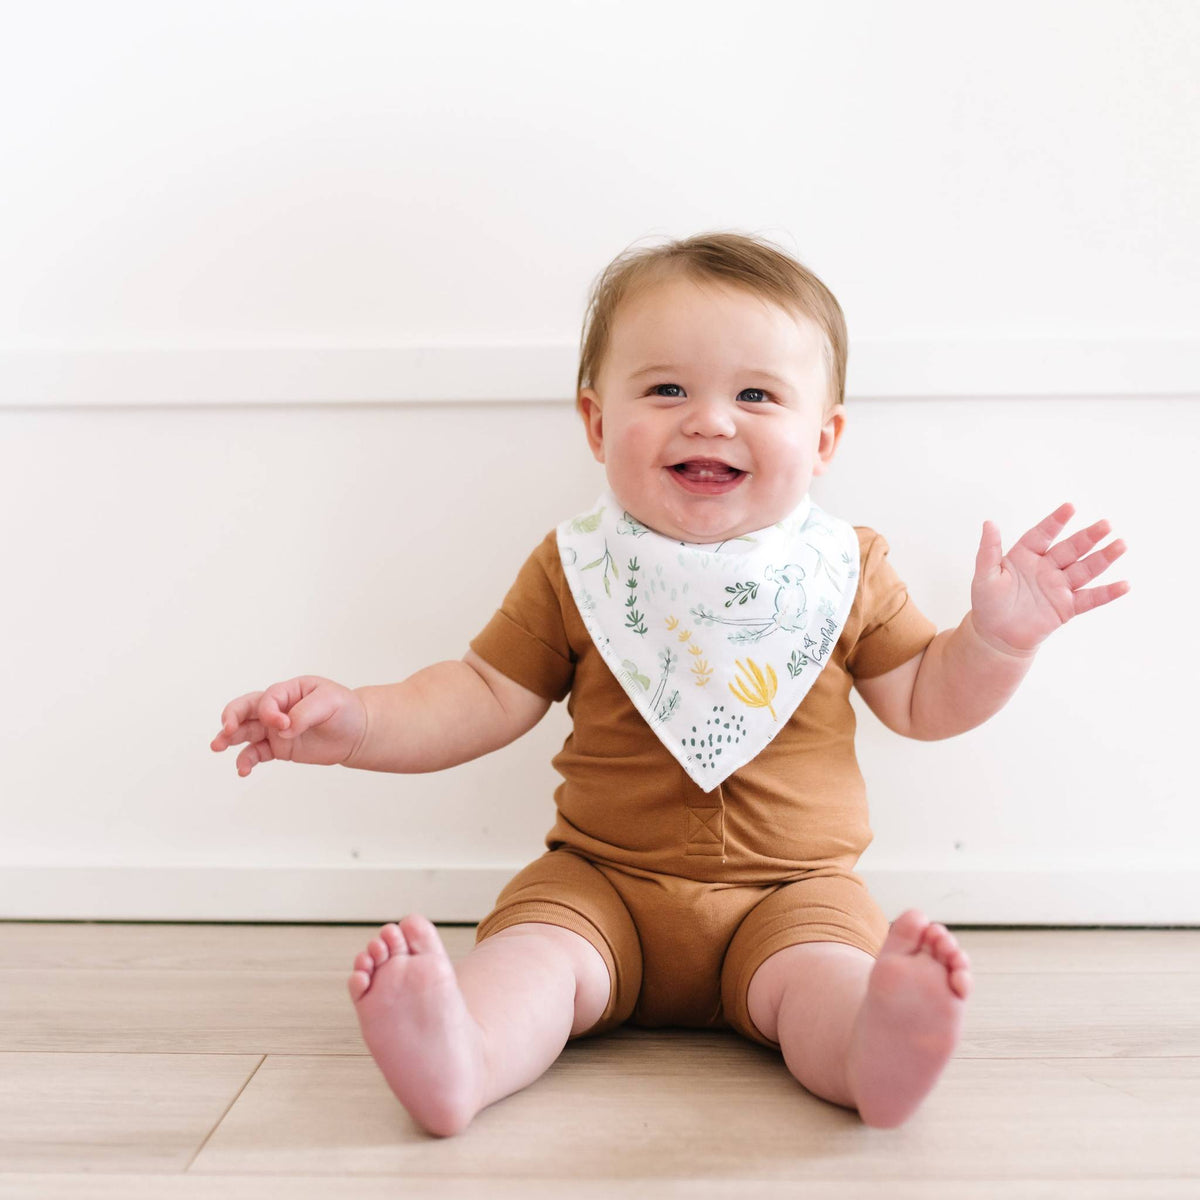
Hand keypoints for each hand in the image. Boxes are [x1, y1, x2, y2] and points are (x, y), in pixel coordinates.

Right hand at [210, 676, 367, 776]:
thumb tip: (284, 729)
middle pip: (245, 709)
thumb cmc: (345, 710)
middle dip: (231, 717)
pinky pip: (256, 753)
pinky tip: (243, 770)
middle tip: (226, 730)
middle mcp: (277, 708)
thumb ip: (305, 713)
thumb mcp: (330, 702)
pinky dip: (246, 760)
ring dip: (229, 738)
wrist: (356, 732)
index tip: (284, 725)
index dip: (269, 712)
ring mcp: (275, 729)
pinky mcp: (278, 748)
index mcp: (288, 690)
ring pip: (245, 731)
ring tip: (217, 747)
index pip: (267, 699)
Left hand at [970, 502, 1129, 655]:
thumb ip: (989, 550)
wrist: (996, 636)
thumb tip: (989, 523)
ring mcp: (1059, 587)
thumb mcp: (985, 576)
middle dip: (1088, 537)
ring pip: (1085, 569)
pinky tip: (1125, 585)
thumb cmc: (988, 603)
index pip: (1043, 534)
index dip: (1056, 521)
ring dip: (1104, 557)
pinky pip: (1090, 598)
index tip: (1070, 507)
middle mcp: (1046, 568)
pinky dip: (1107, 593)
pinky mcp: (1066, 607)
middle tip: (1106, 524)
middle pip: (1070, 549)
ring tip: (1121, 544)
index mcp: (1026, 555)